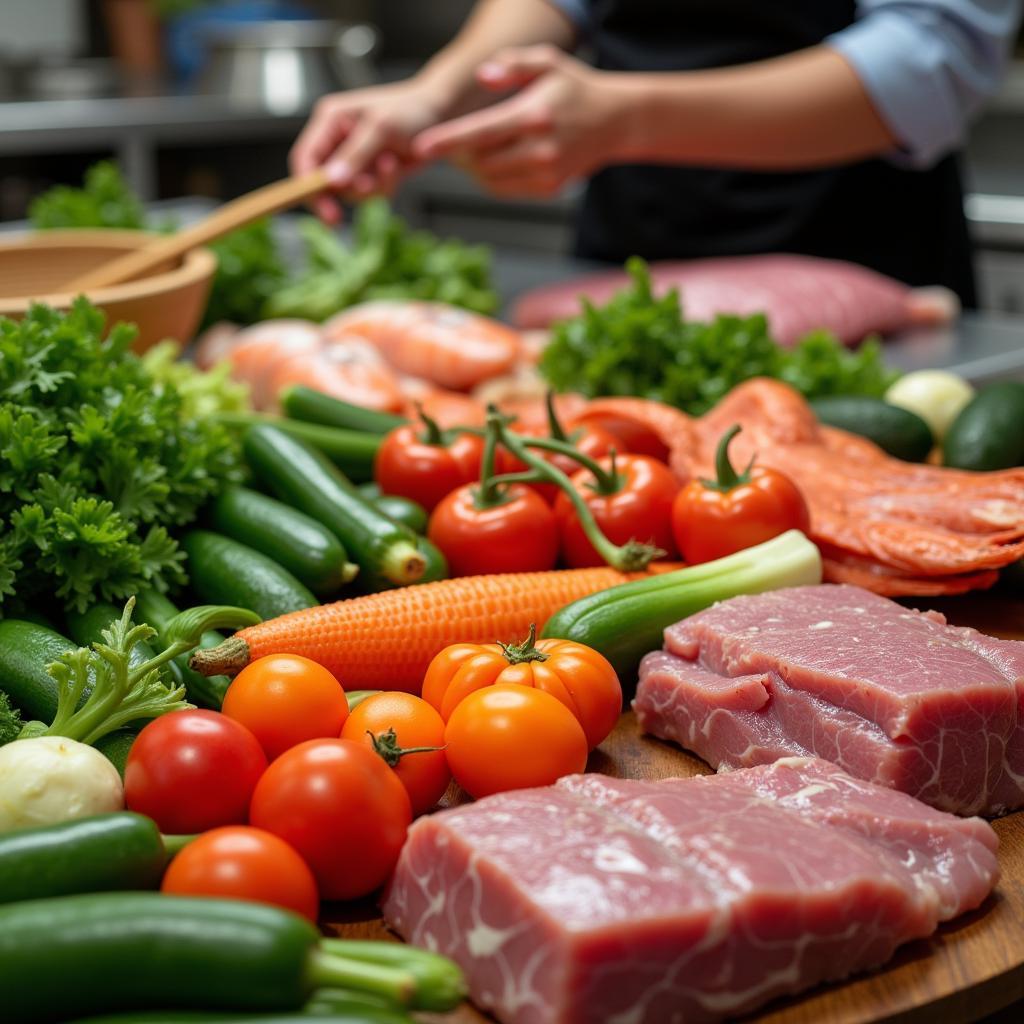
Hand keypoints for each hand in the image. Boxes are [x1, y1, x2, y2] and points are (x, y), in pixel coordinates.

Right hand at [290, 80, 447, 222]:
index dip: (309, 187)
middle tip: (369, 186)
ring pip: (348, 192)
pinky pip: (368, 193)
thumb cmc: (410, 110)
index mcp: (330, 120)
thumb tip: (332, 182)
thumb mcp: (381, 128)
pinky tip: (396, 167)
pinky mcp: (368, 171)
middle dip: (350, 188)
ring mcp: (352, 157)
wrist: (439, 114)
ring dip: (372, 187)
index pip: (304, 158)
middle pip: (324, 182)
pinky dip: (383, 187)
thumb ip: (355, 154)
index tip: (327, 212)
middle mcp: (336, 139)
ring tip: (391, 164)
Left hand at [414, 46, 623, 197]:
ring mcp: (546, 173)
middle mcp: (540, 149)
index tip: (420, 148)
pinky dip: (491, 179)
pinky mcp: (549, 189)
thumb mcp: (547, 61)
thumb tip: (482, 77)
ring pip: (490, 180)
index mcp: (534, 116)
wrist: (615, 121)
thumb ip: (511, 65)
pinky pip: (505, 190)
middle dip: (458, 155)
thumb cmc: (575, 89)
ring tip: (471, 151)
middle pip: (480, 161)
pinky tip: (493, 161)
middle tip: (450, 143)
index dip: (447, 142)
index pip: (480, 132)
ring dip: (473, 168)